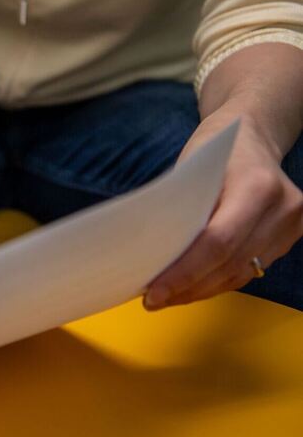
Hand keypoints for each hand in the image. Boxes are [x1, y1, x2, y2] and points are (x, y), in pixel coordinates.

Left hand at [145, 115, 302, 308]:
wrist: (252, 136)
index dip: (184, 273)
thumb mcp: (189, 170)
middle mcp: (283, 208)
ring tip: (167, 296)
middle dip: (187, 287)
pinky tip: (192, 286)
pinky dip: (218, 280)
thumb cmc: (213, 150)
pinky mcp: (292, 236)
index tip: (153, 293)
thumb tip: (149, 258)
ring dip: (201, 289)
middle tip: (152, 300)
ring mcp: (293, 224)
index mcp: (257, 186)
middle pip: (230, 263)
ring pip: (241, 273)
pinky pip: (250, 269)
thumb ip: (178, 212)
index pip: (218, 242)